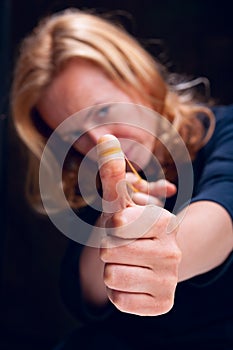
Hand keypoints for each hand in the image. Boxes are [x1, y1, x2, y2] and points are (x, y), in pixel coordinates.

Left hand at [97, 135, 180, 315]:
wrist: (145, 260)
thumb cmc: (128, 228)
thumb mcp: (119, 202)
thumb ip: (111, 172)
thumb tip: (104, 138)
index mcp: (163, 222)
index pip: (116, 225)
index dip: (112, 226)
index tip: (123, 226)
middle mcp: (173, 252)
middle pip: (109, 252)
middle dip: (108, 249)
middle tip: (122, 247)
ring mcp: (170, 280)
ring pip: (112, 277)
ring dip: (112, 271)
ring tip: (127, 265)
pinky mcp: (163, 305)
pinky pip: (120, 301)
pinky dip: (119, 293)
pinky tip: (133, 283)